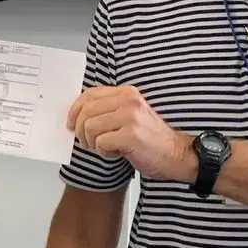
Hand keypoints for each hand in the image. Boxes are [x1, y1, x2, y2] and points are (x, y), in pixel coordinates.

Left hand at [68, 86, 192, 182]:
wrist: (176, 155)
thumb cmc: (150, 139)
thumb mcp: (129, 116)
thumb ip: (107, 110)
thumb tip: (77, 116)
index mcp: (126, 93)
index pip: (89, 95)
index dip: (75, 110)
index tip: (71, 124)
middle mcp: (128, 100)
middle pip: (85, 112)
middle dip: (81, 131)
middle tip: (88, 143)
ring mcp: (130, 117)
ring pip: (90, 128)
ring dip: (93, 143)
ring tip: (108, 147)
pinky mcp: (130, 135)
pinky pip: (100, 143)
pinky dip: (104, 152)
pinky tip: (117, 153)